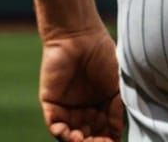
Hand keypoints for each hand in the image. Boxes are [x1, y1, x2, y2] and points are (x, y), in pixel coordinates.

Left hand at [38, 24, 123, 141]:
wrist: (80, 36)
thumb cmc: (104, 55)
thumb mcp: (117, 83)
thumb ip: (117, 108)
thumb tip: (117, 133)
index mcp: (101, 104)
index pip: (104, 128)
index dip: (108, 138)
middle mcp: (84, 109)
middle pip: (88, 135)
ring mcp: (67, 107)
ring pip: (70, 134)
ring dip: (77, 141)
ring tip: (83, 141)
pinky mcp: (51, 104)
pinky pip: (53, 124)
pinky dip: (61, 133)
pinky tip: (69, 134)